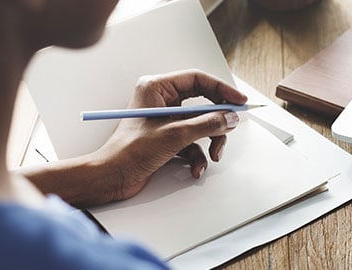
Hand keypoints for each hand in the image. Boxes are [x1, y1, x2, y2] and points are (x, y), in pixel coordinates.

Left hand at [90, 69, 247, 199]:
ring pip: (200, 125)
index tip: (239, 101)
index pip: (197, 80)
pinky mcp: (166, 138)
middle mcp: (160, 101)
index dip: (221, 89)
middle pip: (202, 104)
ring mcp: (164, 121)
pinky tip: (195, 169)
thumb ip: (207, 124)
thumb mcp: (175, 135)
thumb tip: (229, 117)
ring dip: (209, 142)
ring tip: (213, 155)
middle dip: (216, 121)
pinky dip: (197, 156)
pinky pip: (192, 142)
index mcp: (156, 88)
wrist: (112, 177)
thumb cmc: (129, 151)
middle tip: (230, 128)